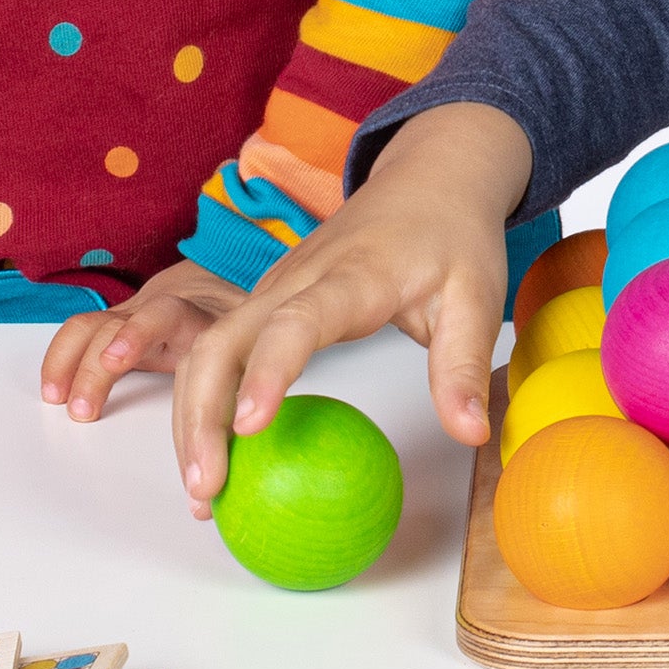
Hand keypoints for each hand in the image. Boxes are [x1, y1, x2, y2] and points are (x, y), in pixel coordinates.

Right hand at [40, 260, 247, 421]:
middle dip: (99, 365)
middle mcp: (168, 309)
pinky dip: (63, 359)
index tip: (115, 360)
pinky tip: (55, 391)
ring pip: (98, 324)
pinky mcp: (119, 323)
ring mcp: (139, 313)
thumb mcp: (259, 350)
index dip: (138, 335)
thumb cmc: (242, 328)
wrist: (226, 279)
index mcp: (206, 316)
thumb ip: (258, 383)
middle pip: (125, 325)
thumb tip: (259, 435)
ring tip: (60, 400)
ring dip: (74, 362)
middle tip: (85, 411)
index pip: (171, 317)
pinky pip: (84, 332)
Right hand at [171, 101, 532, 516]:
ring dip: (192, 417)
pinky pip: (218, 348)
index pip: (297, 323)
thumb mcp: (477, 296)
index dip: (268, 373)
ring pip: (206, 347)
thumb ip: (463, 365)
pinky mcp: (268, 299)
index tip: (250, 429)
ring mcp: (274, 287)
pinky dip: (203, 401)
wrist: (428, 176)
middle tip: (207, 491)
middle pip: (221, 340)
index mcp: (352, 276)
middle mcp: (297, 279)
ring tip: (202, 491)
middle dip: (200, 415)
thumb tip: (470, 434)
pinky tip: (214, 454)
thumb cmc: (451, 236)